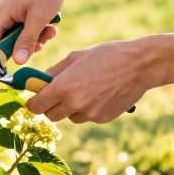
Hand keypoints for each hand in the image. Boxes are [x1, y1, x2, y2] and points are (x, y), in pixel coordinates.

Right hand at [0, 0, 66, 63]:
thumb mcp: (39, 18)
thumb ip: (27, 40)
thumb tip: (18, 61)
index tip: (10, 73)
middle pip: (3, 47)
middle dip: (24, 48)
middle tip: (43, 42)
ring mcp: (3, 18)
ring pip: (14, 43)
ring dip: (33, 41)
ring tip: (50, 30)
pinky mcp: (12, 18)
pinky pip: (19, 36)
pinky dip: (34, 35)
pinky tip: (48, 27)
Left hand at [26, 40, 152, 123]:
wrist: (140, 65)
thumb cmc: (106, 55)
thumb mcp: (76, 57)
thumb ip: (54, 72)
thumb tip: (38, 81)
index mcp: (63, 88)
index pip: (36, 106)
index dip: (34, 101)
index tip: (36, 97)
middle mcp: (74, 104)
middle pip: (50, 115)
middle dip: (50, 105)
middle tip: (57, 93)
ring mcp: (89, 114)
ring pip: (69, 117)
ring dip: (70, 108)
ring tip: (84, 89)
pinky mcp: (102, 119)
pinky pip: (86, 117)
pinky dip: (87, 109)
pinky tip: (99, 93)